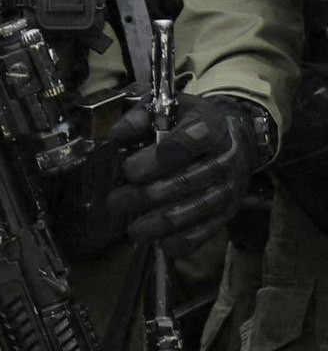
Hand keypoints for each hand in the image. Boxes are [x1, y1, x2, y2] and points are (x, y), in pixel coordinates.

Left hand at [106, 95, 271, 257]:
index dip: (156, 160)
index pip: (184, 144)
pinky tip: (164, 246)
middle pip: (186, 182)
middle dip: (146, 196)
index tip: (128, 171)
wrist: (236, 134)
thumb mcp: (166, 105)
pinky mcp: (231, 208)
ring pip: (196, 209)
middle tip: (115, 202)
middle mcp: (225, 158)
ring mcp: (231, 187)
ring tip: (132, 230)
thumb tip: (116, 136)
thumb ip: (139, 116)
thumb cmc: (190, 119)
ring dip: (162, 223)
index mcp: (209, 126)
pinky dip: (187, 240)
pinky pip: (210, 228)